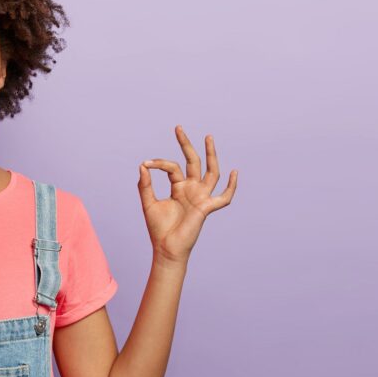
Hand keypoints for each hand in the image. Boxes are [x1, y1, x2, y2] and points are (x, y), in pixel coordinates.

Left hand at [138, 125, 236, 264]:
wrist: (166, 248)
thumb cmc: (158, 228)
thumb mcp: (148, 203)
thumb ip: (145, 185)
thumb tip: (143, 165)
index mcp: (178, 187)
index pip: (172, 167)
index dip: (159, 163)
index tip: (146, 163)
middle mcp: (191, 189)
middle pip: (193, 161)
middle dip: (187, 144)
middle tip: (178, 128)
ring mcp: (201, 197)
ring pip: (210, 172)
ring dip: (210, 155)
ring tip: (208, 137)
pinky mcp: (206, 208)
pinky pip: (223, 198)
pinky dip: (231, 187)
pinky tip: (234, 172)